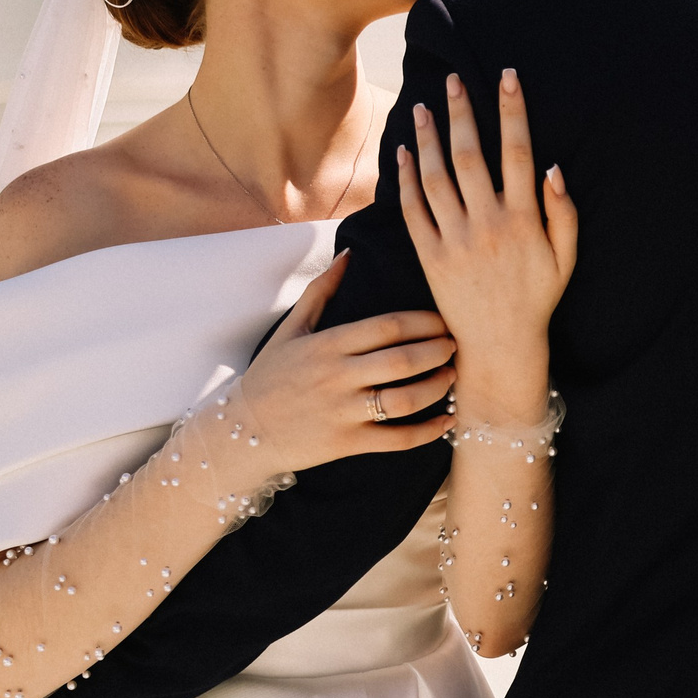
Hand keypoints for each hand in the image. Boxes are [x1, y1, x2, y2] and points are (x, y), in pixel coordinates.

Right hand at [242, 253, 460, 467]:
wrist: (242, 432)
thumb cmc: (271, 375)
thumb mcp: (292, 329)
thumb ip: (322, 290)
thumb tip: (350, 253)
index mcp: (328, 345)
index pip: (387, 326)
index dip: (424, 321)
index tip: (444, 319)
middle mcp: (337, 377)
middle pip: (402, 359)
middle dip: (438, 351)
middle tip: (456, 345)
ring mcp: (343, 413)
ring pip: (405, 400)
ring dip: (438, 387)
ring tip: (452, 376)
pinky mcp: (347, 444)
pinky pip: (397, 440)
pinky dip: (428, 432)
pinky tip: (448, 420)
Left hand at [399, 69, 578, 423]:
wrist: (499, 345)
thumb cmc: (537, 298)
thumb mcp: (565, 258)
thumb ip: (563, 212)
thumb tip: (552, 167)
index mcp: (523, 220)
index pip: (518, 153)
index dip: (513, 112)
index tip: (507, 78)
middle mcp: (487, 225)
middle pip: (471, 156)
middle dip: (463, 113)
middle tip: (453, 81)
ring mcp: (455, 240)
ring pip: (436, 177)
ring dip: (428, 138)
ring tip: (422, 108)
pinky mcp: (430, 256)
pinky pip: (414, 210)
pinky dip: (406, 179)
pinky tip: (402, 153)